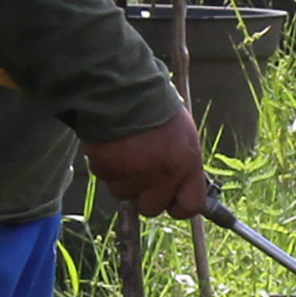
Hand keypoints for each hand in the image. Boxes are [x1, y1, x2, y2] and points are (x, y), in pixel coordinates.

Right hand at [89, 109, 210, 218]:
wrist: (125, 87)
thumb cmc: (156, 109)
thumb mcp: (183, 136)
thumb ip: (183, 166)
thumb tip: (180, 193)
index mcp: (188, 162)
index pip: (190, 205)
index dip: (178, 207)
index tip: (171, 202)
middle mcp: (165, 171)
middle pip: (151, 208)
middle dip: (143, 194)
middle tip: (140, 172)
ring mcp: (136, 171)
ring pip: (123, 193)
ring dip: (121, 178)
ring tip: (125, 150)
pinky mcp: (110, 166)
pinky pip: (105, 177)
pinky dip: (105, 165)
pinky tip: (112, 144)